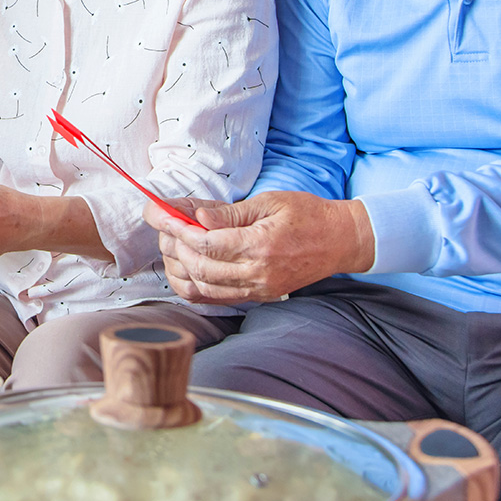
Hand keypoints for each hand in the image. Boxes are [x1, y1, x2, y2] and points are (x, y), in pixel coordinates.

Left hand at [143, 190, 374, 304]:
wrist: (341, 240)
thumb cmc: (307, 214)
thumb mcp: (268, 202)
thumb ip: (230, 213)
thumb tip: (196, 216)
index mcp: (261, 246)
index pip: (206, 243)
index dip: (177, 229)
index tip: (160, 214)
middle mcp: (258, 274)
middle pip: (200, 267)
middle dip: (174, 246)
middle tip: (162, 227)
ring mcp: (259, 289)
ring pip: (204, 287)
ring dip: (180, 267)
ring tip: (171, 244)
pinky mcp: (259, 296)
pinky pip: (217, 298)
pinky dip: (195, 285)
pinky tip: (185, 267)